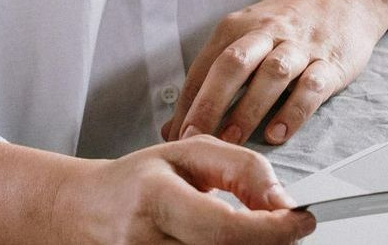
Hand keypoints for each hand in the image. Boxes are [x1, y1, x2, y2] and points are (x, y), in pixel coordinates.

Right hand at [59, 135, 314, 244]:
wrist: (84, 212)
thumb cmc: (139, 180)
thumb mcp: (189, 152)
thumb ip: (241, 168)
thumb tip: (283, 200)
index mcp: (155, 197)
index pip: (223, 228)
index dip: (270, 231)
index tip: (303, 220)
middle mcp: (145, 243)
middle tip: (285, 230)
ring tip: (251, 234)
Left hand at [162, 0, 387, 146]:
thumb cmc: (290, 19)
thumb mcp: (251, 33)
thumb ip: (216, 75)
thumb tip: (174, 124)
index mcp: (241, 25)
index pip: (206, 65)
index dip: (188, 101)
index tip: (174, 135)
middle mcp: (268, 32)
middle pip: (233, 64)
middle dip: (210, 102)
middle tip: (194, 137)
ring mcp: (300, 46)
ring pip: (271, 74)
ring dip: (249, 108)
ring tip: (232, 141)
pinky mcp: (330, 61)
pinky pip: (312, 86)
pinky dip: (294, 110)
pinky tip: (279, 133)